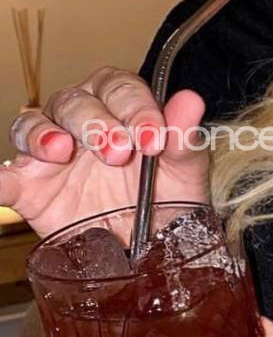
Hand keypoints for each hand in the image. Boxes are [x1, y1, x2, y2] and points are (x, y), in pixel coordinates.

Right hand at [1, 66, 209, 239]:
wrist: (151, 247)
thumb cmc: (168, 197)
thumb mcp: (184, 172)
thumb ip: (184, 138)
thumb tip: (191, 101)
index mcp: (120, 106)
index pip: (119, 88)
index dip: (135, 108)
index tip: (153, 138)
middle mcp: (80, 120)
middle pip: (73, 101)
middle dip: (95, 123)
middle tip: (118, 153)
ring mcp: (49, 153)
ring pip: (32, 124)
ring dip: (43, 134)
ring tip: (61, 151)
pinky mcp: (28, 188)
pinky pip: (5, 178)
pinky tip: (3, 182)